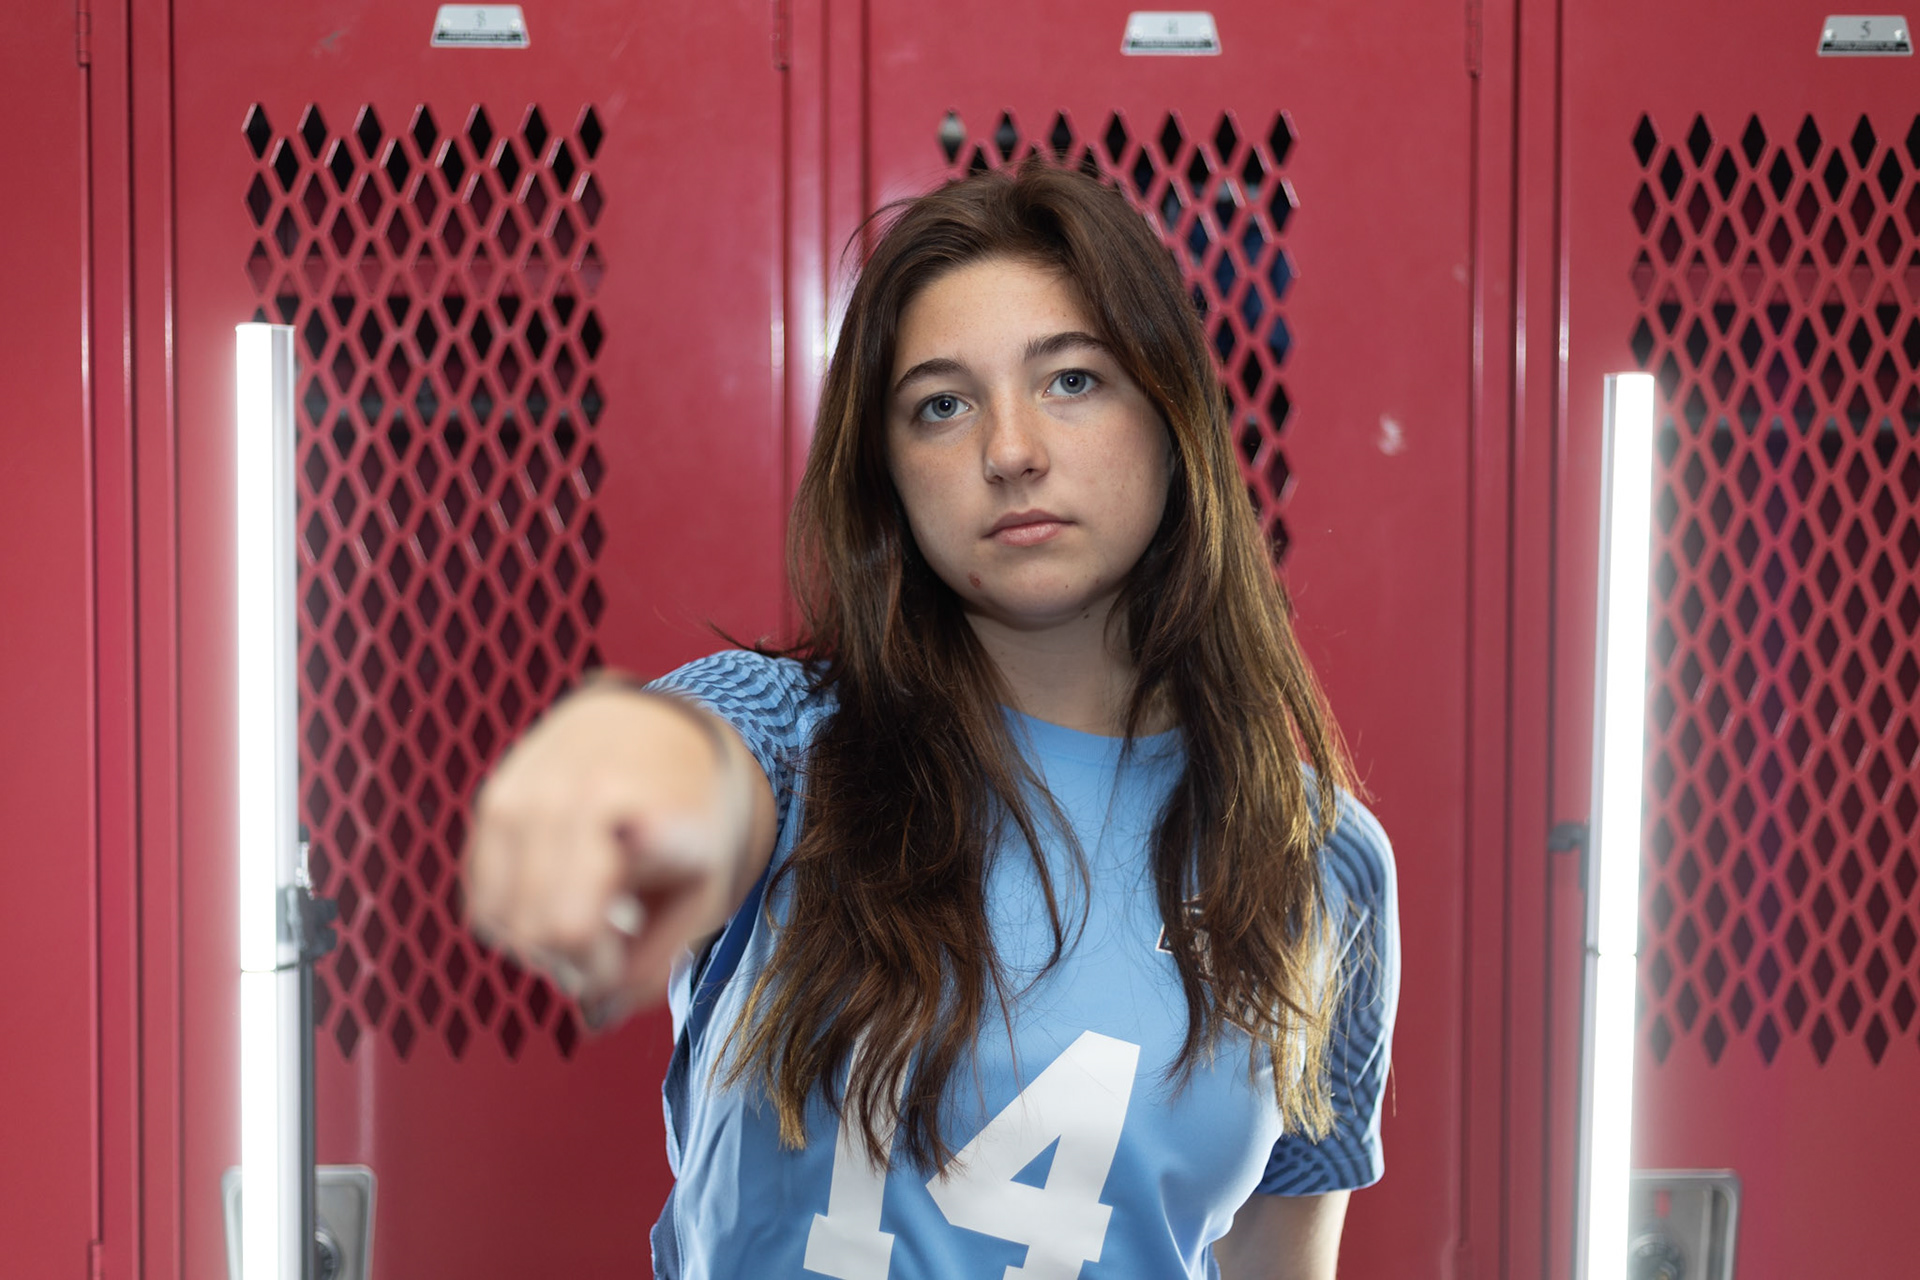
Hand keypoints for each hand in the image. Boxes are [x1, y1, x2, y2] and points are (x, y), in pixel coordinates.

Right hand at [460, 680, 763, 1031]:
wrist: (668, 726)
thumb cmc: (697, 810)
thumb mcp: (706, 889)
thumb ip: (657, 961)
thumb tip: (597, 1016)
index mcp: (613, 809)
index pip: (568, 929)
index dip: (595, 969)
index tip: (626, 958)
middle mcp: (552, 795)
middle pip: (528, 930)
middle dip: (569, 959)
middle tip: (613, 943)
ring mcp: (513, 794)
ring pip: (494, 917)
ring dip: (538, 939)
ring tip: (591, 914)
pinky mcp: (491, 799)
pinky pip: (482, 891)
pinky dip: (515, 912)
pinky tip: (562, 892)